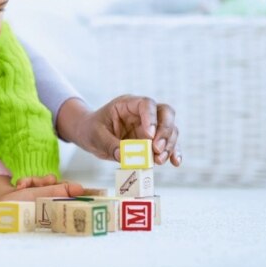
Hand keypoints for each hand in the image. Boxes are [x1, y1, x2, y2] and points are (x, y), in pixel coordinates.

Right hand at [0, 175, 84, 201]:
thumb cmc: (15, 206)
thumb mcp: (39, 198)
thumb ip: (59, 191)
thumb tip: (80, 189)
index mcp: (53, 214)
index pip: (71, 202)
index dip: (74, 192)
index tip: (80, 188)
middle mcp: (47, 208)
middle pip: (58, 189)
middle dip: (50, 182)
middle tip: (46, 180)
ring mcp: (36, 201)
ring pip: (45, 183)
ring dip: (36, 180)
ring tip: (23, 184)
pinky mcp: (27, 193)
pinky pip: (33, 181)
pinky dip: (27, 180)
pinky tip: (18, 184)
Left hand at [57, 96, 181, 166]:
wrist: (90, 135)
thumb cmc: (92, 130)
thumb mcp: (95, 136)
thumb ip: (109, 145)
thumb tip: (125, 156)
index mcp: (127, 104)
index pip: (146, 104)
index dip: (151, 118)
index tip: (149, 135)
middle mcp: (143, 113)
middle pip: (165, 113)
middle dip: (165, 131)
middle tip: (157, 149)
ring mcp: (150, 126)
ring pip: (170, 129)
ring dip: (169, 145)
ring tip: (159, 160)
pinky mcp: (153, 141)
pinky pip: (168, 144)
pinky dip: (173, 153)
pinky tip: (175, 162)